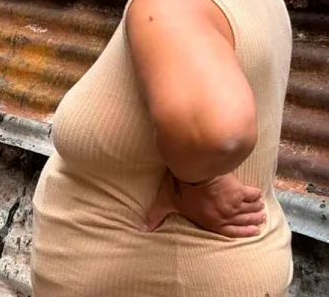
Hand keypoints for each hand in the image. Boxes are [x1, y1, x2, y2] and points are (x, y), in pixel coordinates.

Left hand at [144, 171, 265, 237]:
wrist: (194, 171)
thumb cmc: (179, 188)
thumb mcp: (166, 203)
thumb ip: (156, 216)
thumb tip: (143, 228)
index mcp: (211, 222)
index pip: (231, 232)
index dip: (244, 233)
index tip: (254, 231)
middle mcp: (225, 216)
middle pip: (244, 221)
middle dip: (253, 220)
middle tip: (260, 218)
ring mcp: (233, 204)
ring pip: (250, 209)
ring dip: (257, 209)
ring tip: (261, 208)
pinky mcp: (239, 191)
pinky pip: (252, 195)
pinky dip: (256, 195)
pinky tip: (258, 194)